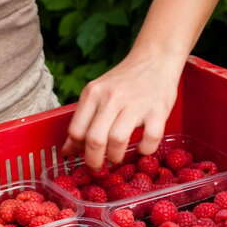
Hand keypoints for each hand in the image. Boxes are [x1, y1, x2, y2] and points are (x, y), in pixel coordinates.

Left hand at [62, 52, 185, 169]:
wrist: (155, 58)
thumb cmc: (124, 81)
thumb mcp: (97, 93)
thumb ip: (83, 119)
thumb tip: (68, 150)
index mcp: (92, 93)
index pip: (76, 130)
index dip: (76, 150)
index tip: (81, 157)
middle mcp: (111, 98)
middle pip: (95, 139)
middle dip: (94, 161)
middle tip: (98, 167)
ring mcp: (135, 104)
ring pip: (117, 141)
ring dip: (116, 157)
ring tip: (117, 157)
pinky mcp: (157, 110)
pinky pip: (149, 139)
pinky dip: (144, 150)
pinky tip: (141, 148)